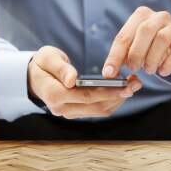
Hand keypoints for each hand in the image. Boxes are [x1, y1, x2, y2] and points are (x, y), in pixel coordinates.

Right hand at [28, 46, 142, 118]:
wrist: (34, 76)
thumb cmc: (42, 63)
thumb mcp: (47, 58)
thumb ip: (60, 68)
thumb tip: (72, 79)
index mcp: (54, 95)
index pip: (86, 97)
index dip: (107, 92)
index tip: (125, 85)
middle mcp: (61, 109)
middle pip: (96, 107)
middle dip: (118, 96)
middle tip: (136, 83)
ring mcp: (69, 113)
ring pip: (99, 111)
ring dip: (118, 100)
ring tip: (133, 85)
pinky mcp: (75, 112)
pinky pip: (97, 110)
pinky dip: (111, 101)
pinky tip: (122, 90)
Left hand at [102, 6, 170, 77]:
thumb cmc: (153, 49)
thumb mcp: (135, 51)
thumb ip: (122, 58)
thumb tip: (109, 73)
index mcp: (141, 16)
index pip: (124, 35)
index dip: (115, 55)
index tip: (109, 72)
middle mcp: (158, 17)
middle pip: (144, 31)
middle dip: (136, 53)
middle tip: (133, 69)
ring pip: (162, 39)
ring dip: (152, 59)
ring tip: (149, 70)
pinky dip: (168, 64)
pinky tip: (163, 71)